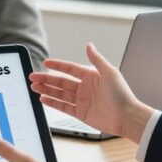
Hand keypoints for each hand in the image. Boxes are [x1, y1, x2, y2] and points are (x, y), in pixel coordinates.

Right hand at [29, 43, 153, 142]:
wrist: (128, 117)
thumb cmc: (122, 94)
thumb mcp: (110, 72)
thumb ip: (96, 59)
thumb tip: (89, 45)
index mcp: (91, 76)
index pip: (70, 68)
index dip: (57, 66)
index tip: (45, 63)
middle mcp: (85, 88)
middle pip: (61, 82)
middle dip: (46, 79)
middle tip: (33, 77)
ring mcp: (82, 101)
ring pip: (60, 94)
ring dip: (47, 90)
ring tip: (34, 87)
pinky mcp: (81, 113)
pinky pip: (63, 107)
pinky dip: (53, 103)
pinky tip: (43, 98)